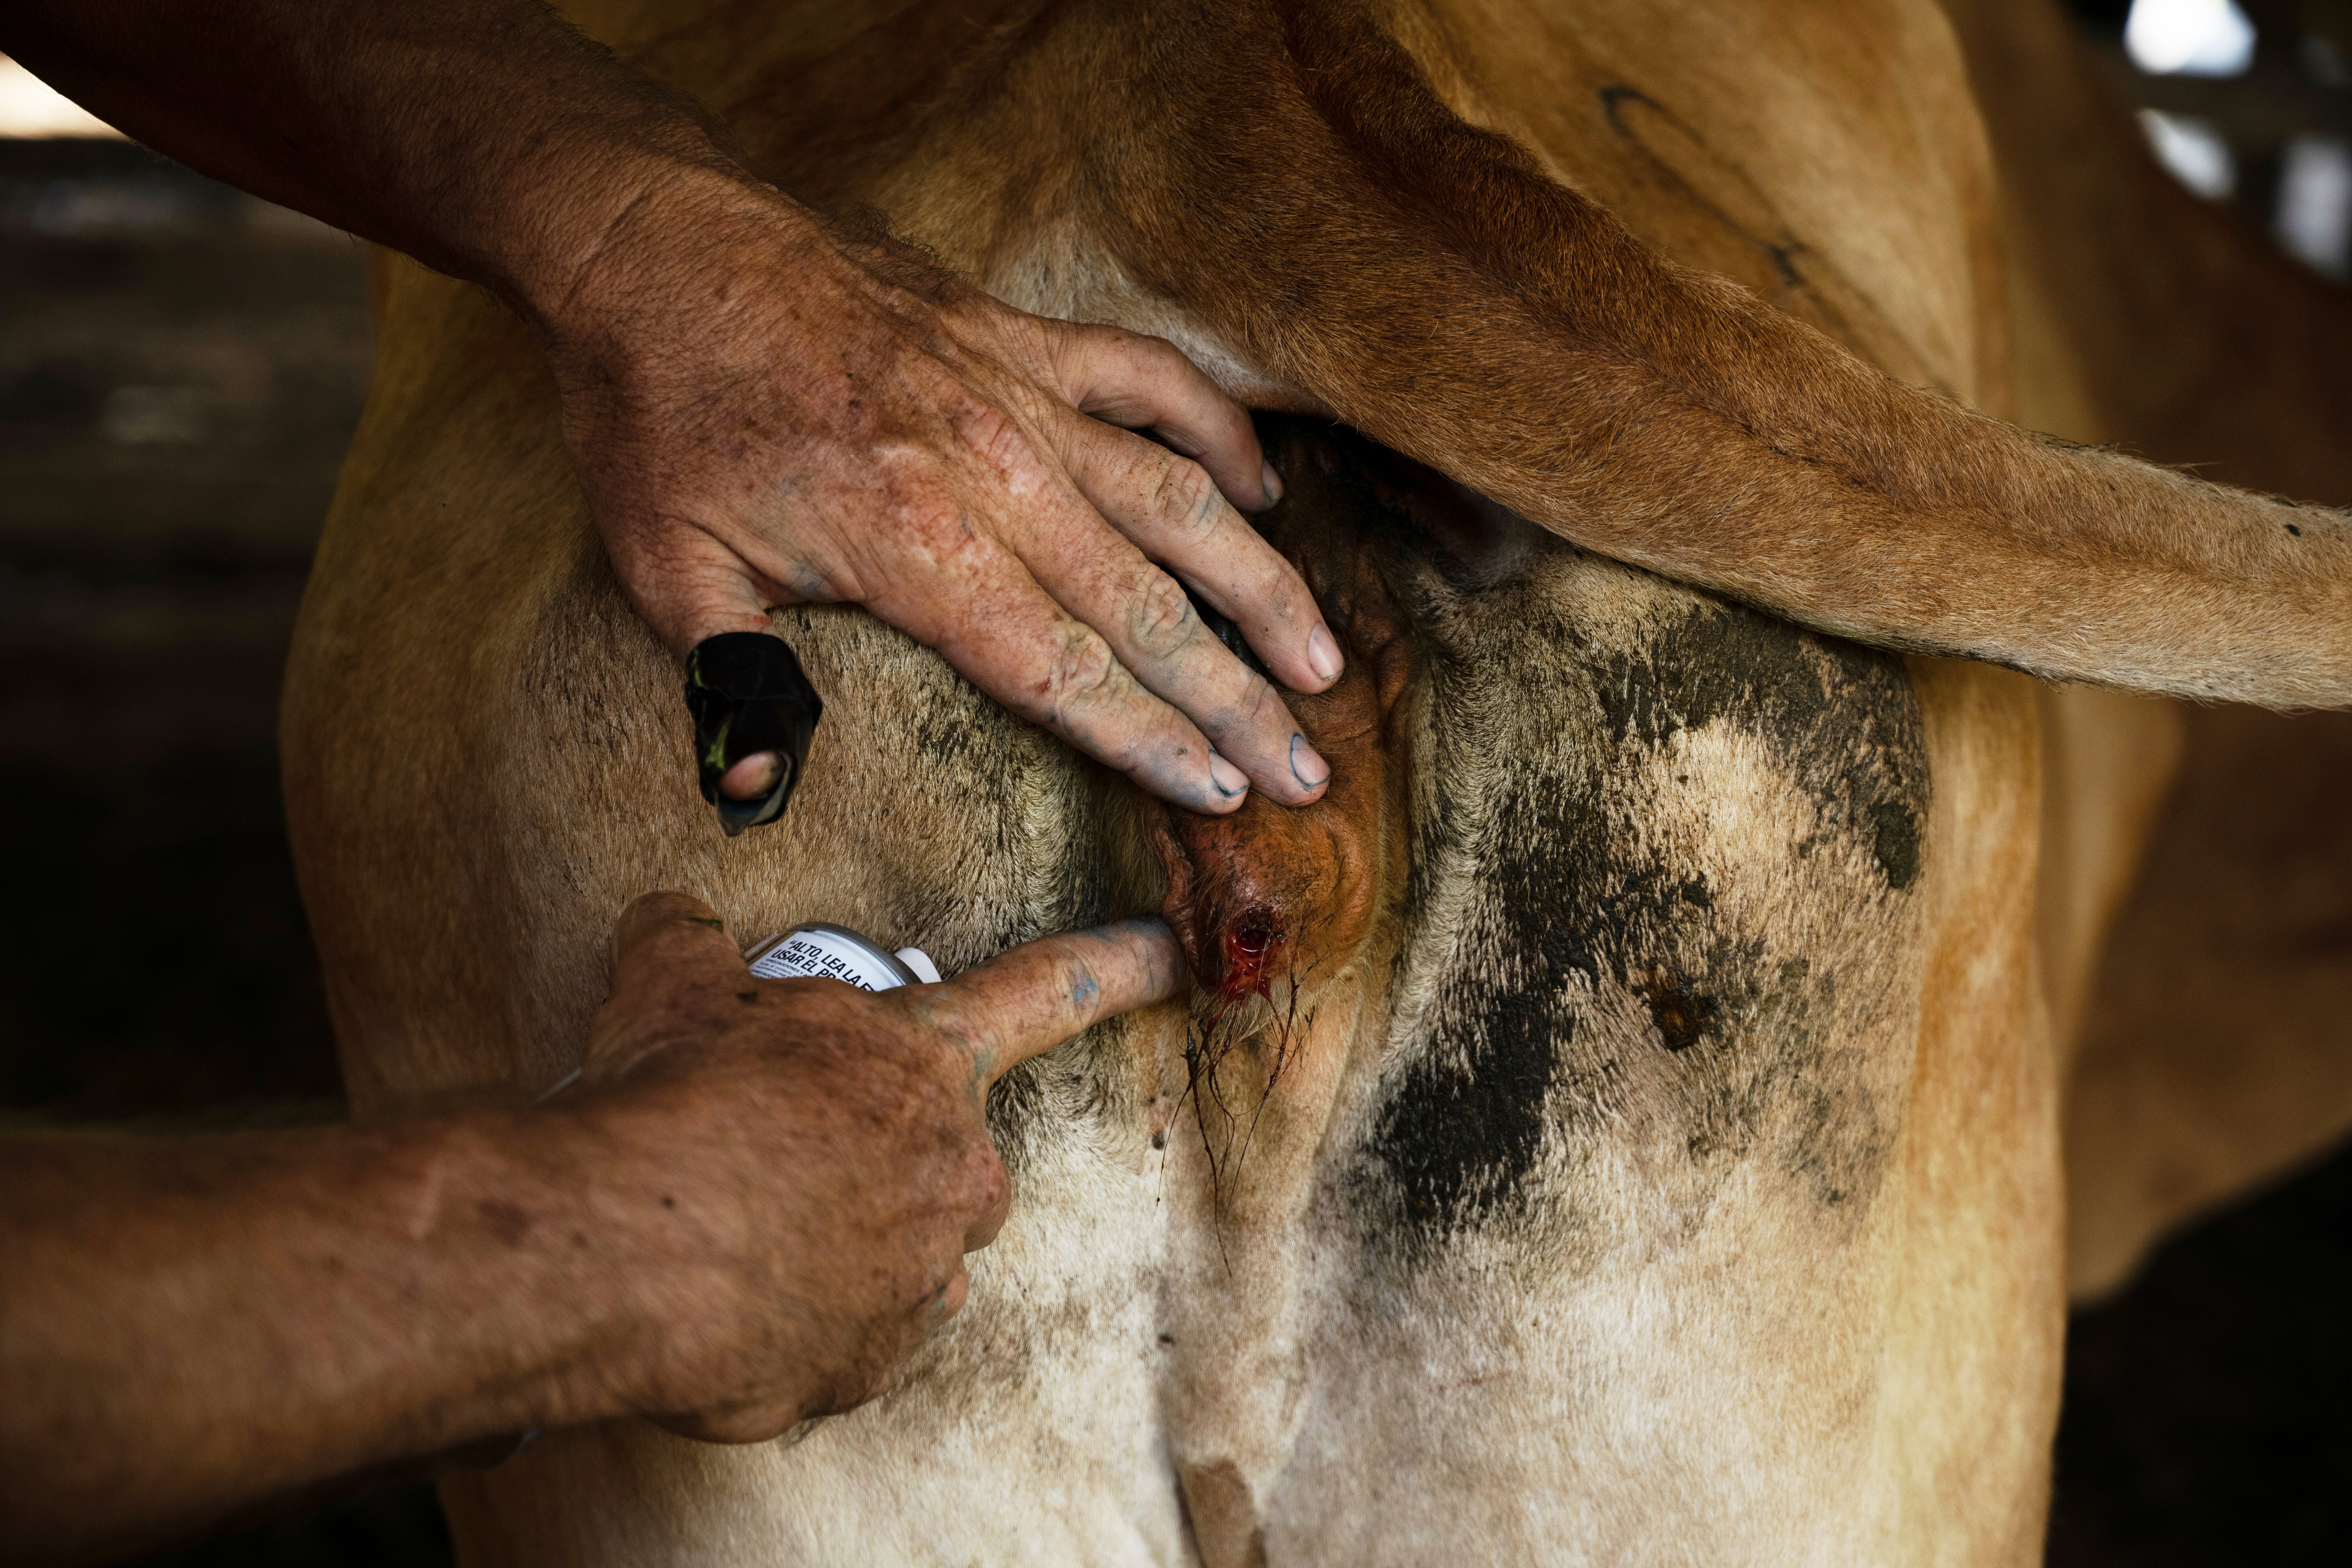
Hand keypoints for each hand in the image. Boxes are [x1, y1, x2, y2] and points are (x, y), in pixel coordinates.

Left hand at [532, 168, 1343, 814]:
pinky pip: (1151, 382)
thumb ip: (726, 677)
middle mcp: (994, 476)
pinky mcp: (1022, 335)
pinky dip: (1218, 433)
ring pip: (1179, 502)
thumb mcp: (661, 561)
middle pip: (1145, 608)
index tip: (1226, 791)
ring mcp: (1020, 396)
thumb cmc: (663, 414)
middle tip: (1307, 764)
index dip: (1155, 740)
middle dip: (1238, 697)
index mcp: (915, 546)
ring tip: (1324, 656)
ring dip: (1260, 585)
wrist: (660, 249)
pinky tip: (1265, 491)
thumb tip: (748, 783)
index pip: (1066, 671)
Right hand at [570, 891, 1184, 1440]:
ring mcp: (917, 1281)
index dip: (1121, 965)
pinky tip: (732, 1291)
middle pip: (949, 1156)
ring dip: (838, 1240)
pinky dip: (796, 1317)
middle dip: (882, 1153)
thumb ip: (692, 943)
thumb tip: (675, 925)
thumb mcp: (672, 984)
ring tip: (741, 1226)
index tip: (1178, 957)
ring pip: (898, 1254)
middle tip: (784, 1150)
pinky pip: (845, 1335)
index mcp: (924, 1063)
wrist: (622, 1252)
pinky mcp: (864, 1368)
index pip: (1046, 991)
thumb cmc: (670, 1108)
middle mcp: (949, 1173)